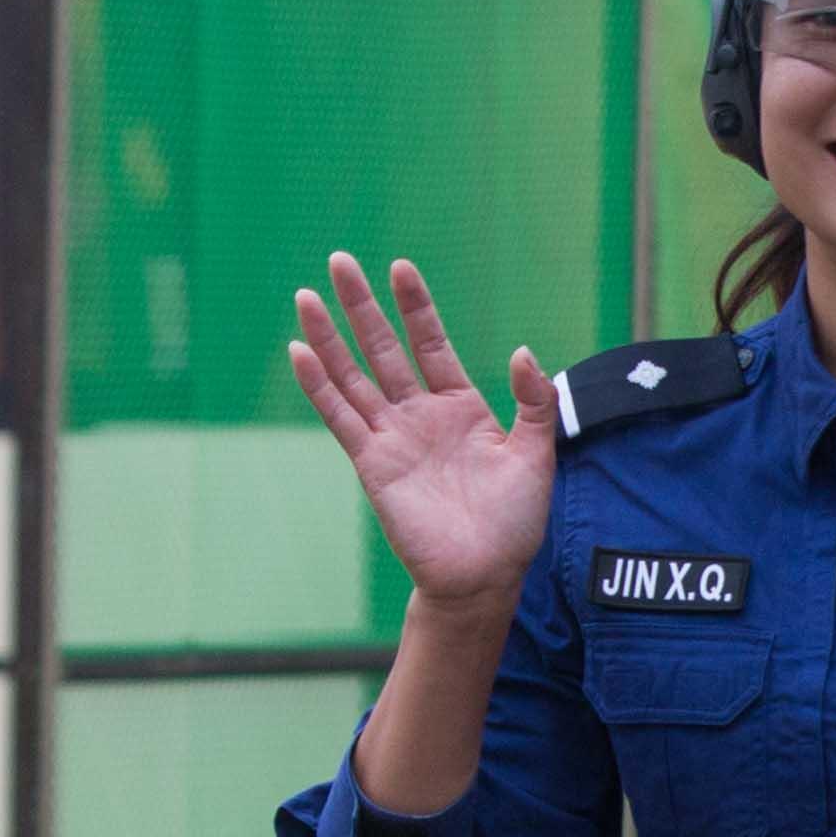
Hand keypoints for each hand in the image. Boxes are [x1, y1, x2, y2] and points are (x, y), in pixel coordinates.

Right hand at [290, 254, 553, 613]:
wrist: (484, 575)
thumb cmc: (514, 522)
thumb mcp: (535, 453)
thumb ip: (533, 401)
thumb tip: (522, 351)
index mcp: (460, 407)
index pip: (430, 343)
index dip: (416, 307)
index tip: (401, 267)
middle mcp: (420, 415)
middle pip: (382, 349)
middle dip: (362, 306)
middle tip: (339, 261)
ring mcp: (392, 437)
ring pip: (352, 376)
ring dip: (328, 338)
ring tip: (306, 296)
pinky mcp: (372, 464)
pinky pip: (341, 417)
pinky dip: (319, 386)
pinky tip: (300, 352)